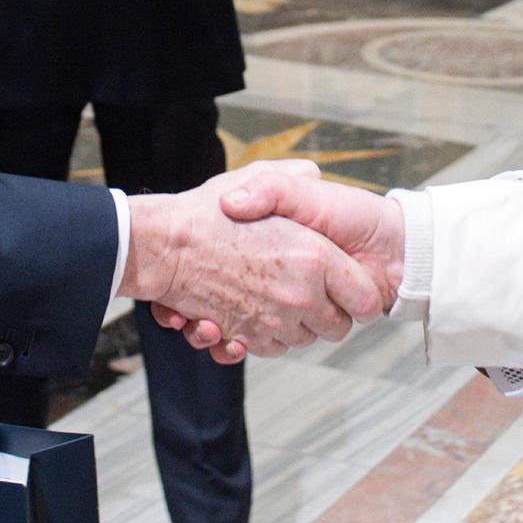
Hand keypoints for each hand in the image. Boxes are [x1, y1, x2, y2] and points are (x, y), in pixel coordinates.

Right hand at [122, 162, 387, 362]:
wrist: (159, 244)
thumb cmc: (209, 209)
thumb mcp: (262, 177)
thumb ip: (296, 178)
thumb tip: (315, 173)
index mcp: (315, 257)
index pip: (363, 297)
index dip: (360, 292)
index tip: (351, 284)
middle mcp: (299, 296)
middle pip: (336, 327)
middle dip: (330, 312)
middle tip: (313, 288)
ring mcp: (272, 320)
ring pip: (303, 340)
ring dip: (296, 324)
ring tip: (278, 294)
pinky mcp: (246, 336)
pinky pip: (271, 348)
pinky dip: (266, 337)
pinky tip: (254, 312)